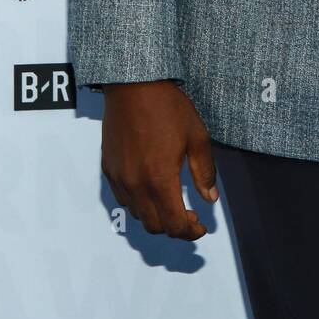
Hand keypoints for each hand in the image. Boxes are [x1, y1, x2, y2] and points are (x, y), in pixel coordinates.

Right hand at [101, 80, 217, 239]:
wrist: (133, 86)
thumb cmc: (168, 107)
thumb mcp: (196, 137)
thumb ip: (203, 172)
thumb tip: (210, 199)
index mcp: (160, 179)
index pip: (174, 225)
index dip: (190, 232)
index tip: (201, 228)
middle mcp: (136, 185)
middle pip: (155, 227)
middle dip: (175, 228)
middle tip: (190, 217)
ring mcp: (119, 179)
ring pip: (138, 215)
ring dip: (157, 217)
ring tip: (173, 204)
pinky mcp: (108, 170)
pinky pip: (123, 200)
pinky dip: (140, 205)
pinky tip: (152, 190)